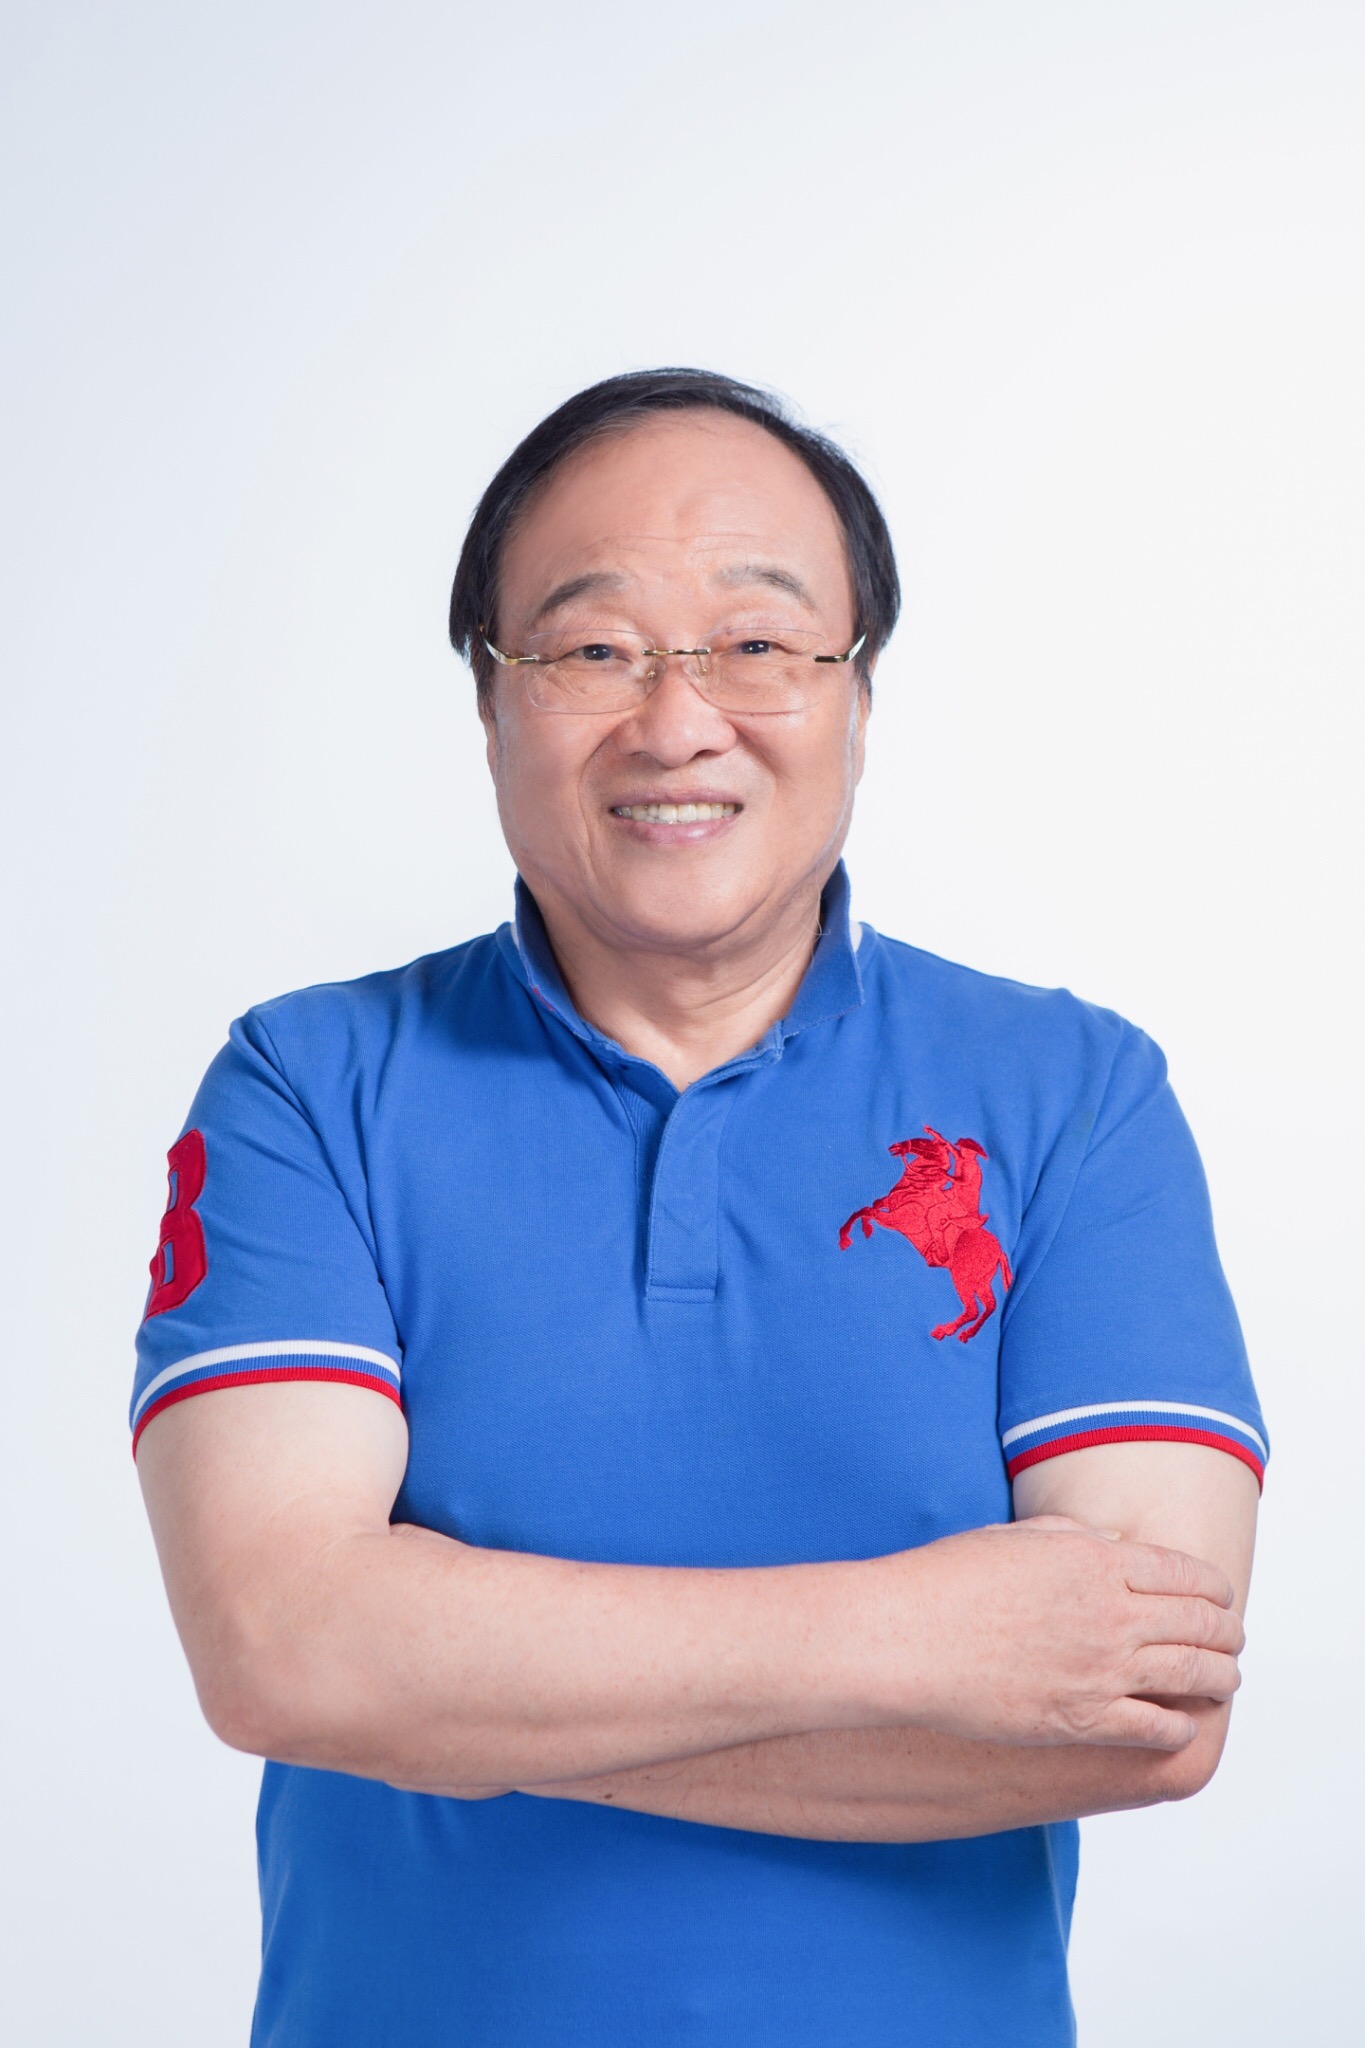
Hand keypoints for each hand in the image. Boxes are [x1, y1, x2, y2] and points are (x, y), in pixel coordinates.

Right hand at [858, 1515, 1242, 1750]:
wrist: (904, 1639)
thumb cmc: (945, 1582)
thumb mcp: (1012, 1538)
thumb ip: (1068, 1535)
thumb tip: (1106, 1542)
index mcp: (1095, 1561)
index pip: (1185, 1573)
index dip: (1212, 1588)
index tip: (1218, 1597)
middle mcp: (1111, 1613)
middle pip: (1201, 1623)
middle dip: (1227, 1633)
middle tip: (1232, 1640)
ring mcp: (1102, 1669)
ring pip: (1193, 1675)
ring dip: (1219, 1677)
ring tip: (1224, 1680)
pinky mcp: (1084, 1719)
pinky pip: (1158, 1727)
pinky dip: (1180, 1726)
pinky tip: (1180, 1724)